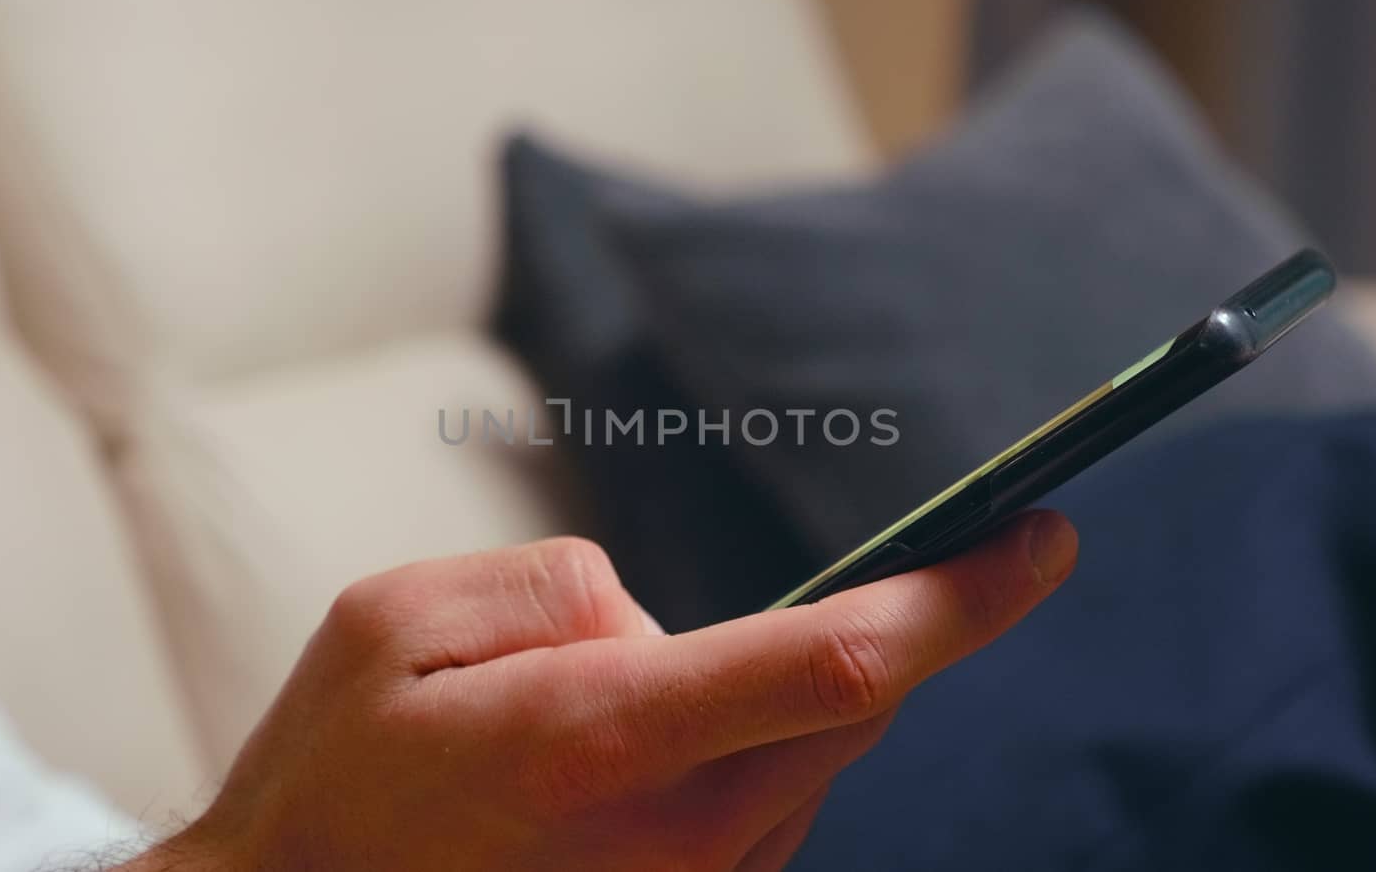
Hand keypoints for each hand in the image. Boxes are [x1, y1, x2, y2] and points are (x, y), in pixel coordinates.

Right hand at [126, 512, 1075, 870]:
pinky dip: (757, 755)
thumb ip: (557, 586)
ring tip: (642, 702)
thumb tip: (667, 628)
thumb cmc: (333, 774)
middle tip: (974, 559)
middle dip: (915, 631)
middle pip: (857, 716)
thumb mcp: (398, 620)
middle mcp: (668, 843)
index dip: (958, 599)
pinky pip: (769, 814)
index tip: (1042, 535)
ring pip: (813, 764)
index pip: (832, 667)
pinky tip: (659, 758)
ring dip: (788, 700)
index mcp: (594, 744)